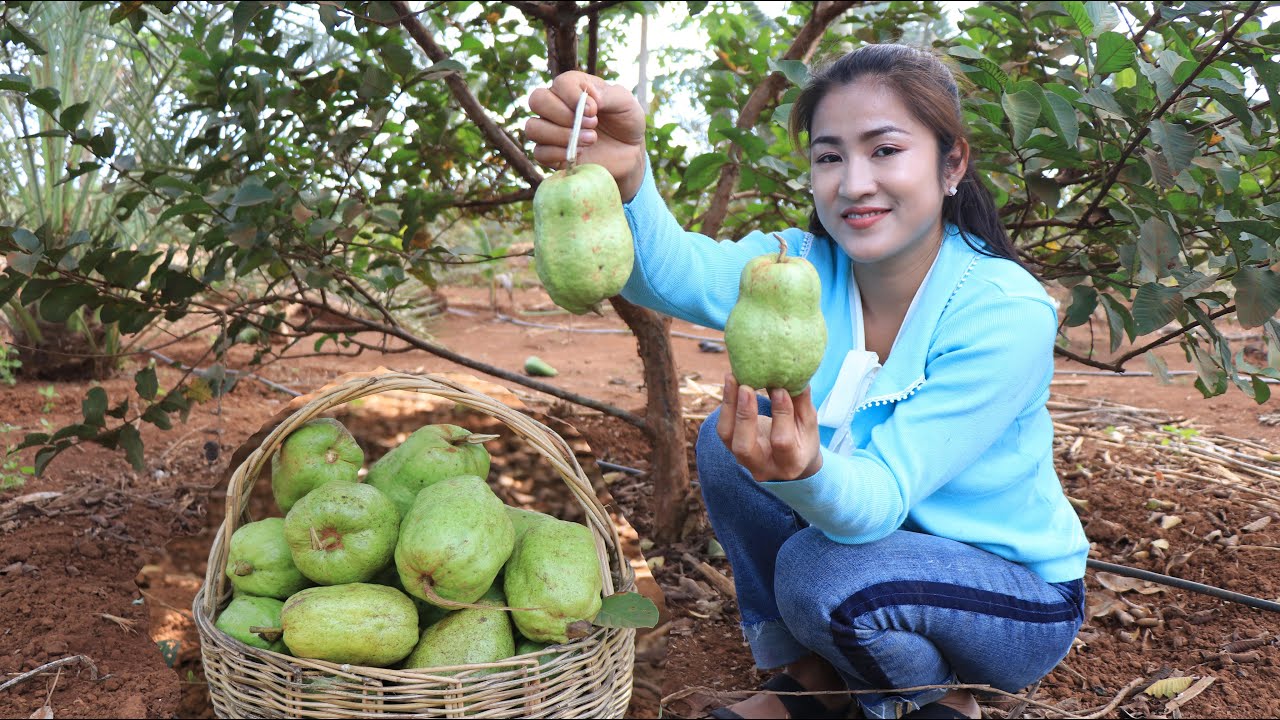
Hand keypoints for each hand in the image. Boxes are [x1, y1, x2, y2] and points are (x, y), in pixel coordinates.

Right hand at [526, 70, 647, 201]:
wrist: (629, 153)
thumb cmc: (626, 122)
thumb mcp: (627, 104)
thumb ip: (610, 95)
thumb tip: (590, 96)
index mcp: (573, 86)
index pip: (559, 83)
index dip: (573, 97)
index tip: (594, 110)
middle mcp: (556, 105)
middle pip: (537, 100)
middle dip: (563, 115)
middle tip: (592, 125)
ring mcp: (550, 129)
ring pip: (533, 128)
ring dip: (561, 135)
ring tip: (590, 140)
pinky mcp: (551, 154)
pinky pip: (539, 153)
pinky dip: (558, 154)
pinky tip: (580, 153)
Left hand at [717, 373, 822, 481]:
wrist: (787, 462)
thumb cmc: (802, 439)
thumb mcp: (808, 424)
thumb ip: (802, 402)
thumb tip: (795, 374)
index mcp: (789, 464)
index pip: (782, 442)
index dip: (781, 415)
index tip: (779, 390)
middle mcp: (763, 467)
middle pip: (745, 447)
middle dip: (744, 416)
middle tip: (746, 387)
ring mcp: (743, 460)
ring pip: (727, 436)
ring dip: (729, 405)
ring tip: (732, 377)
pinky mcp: (731, 448)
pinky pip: (723, 427)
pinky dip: (726, 404)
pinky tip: (731, 383)